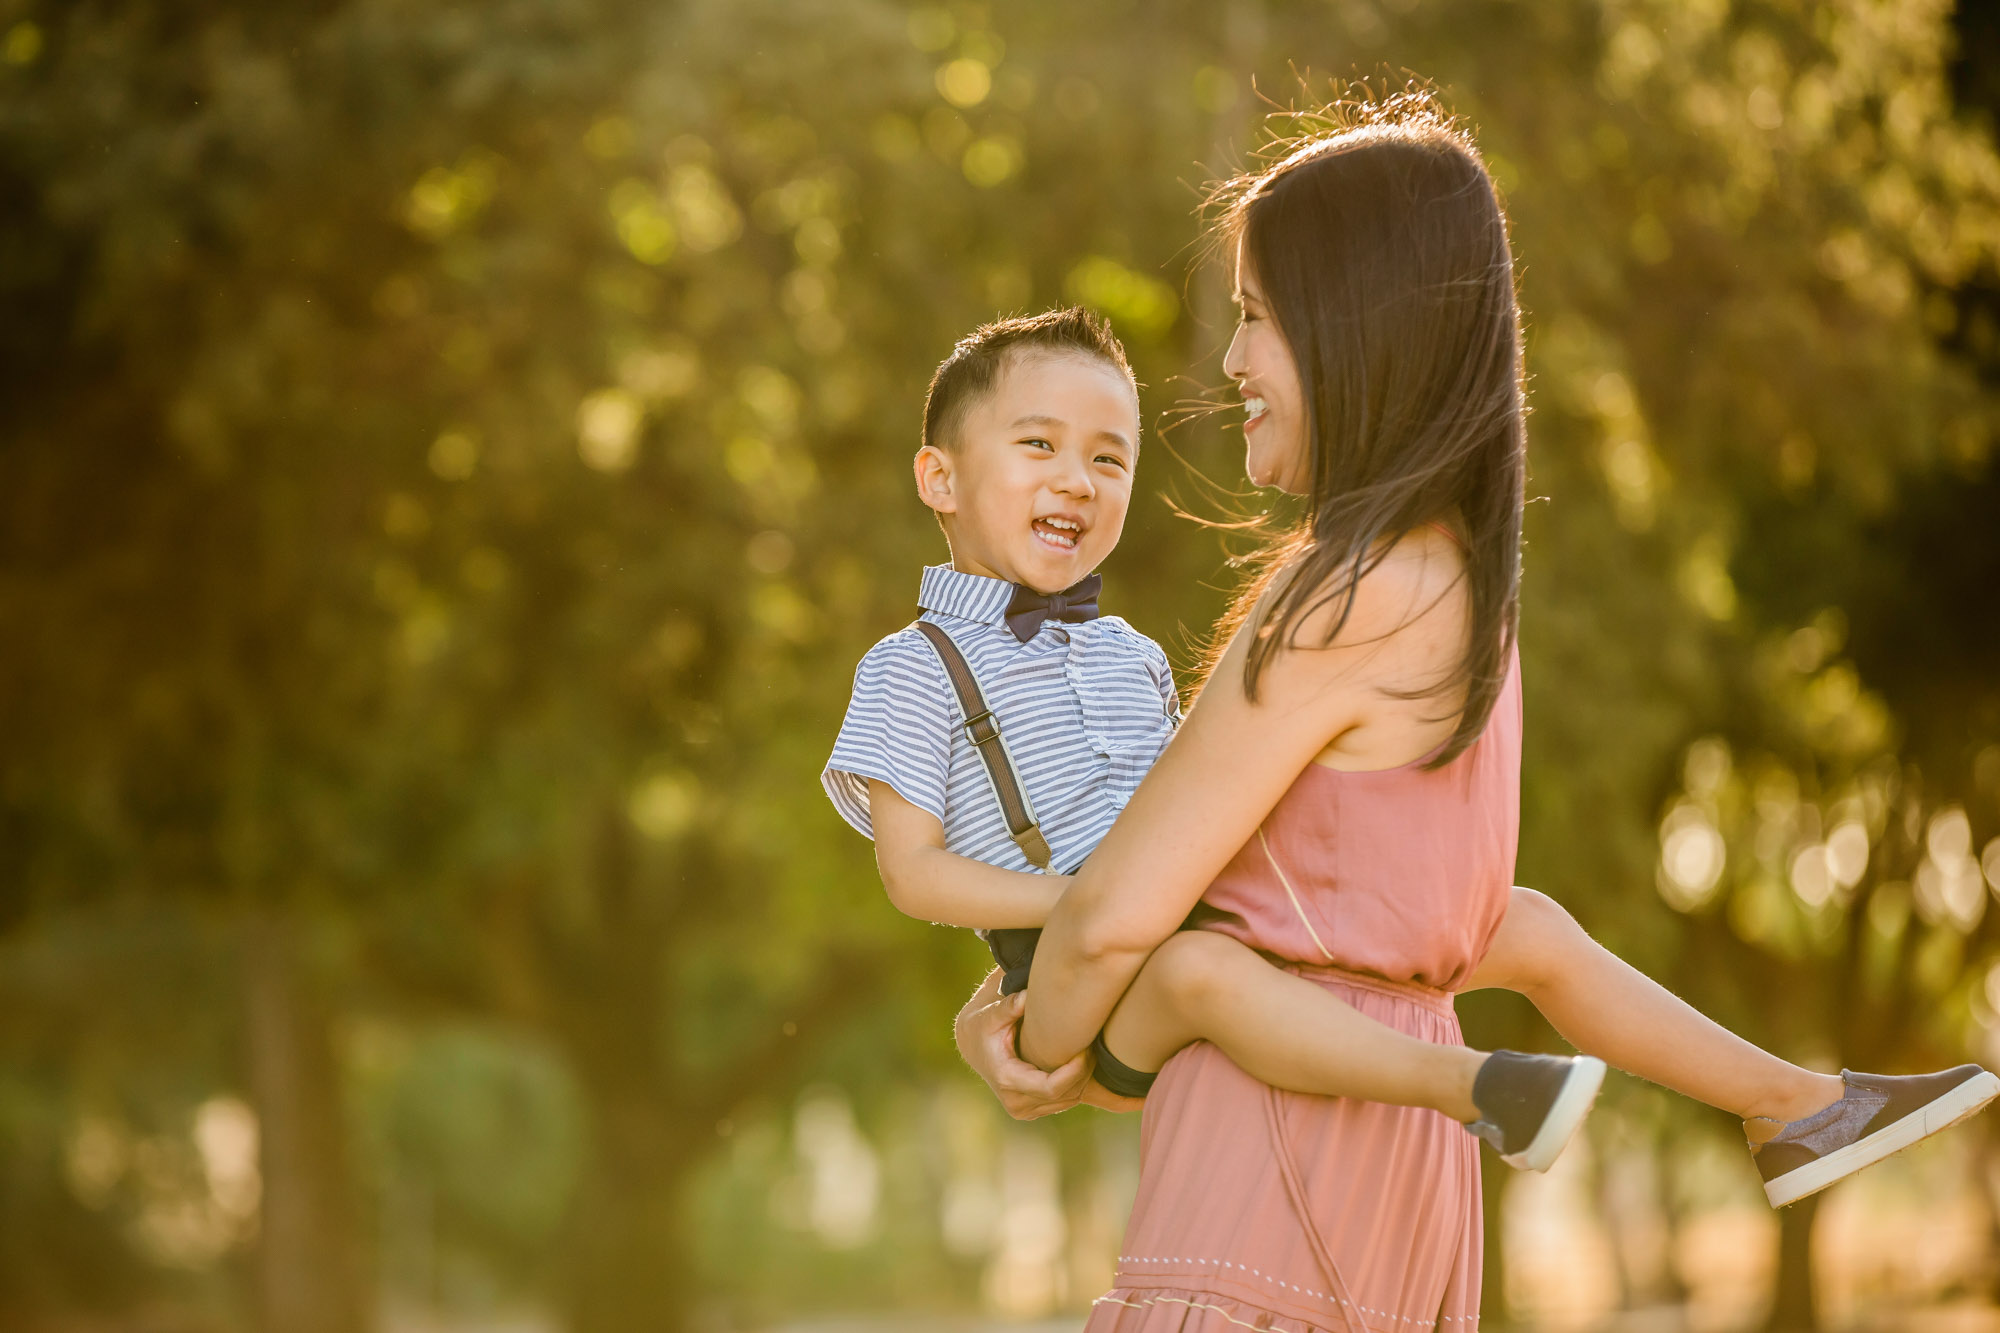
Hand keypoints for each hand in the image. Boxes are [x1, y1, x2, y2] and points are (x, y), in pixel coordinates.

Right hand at [955, 971, 1094, 1119]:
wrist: (973, 1045)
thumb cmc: (984, 1026)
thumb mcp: (992, 1014)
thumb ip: (1008, 1006)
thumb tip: (1024, 997)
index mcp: (1007, 1080)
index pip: (1052, 1087)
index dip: (1075, 1071)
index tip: (1086, 1050)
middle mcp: (1015, 1102)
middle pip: (1066, 1095)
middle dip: (1084, 1072)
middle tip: (1092, 1044)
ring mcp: (1024, 1110)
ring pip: (1069, 1100)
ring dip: (1083, 1078)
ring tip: (1086, 1050)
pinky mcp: (1033, 1110)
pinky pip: (1065, 1101)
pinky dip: (1076, 1083)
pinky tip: (1078, 1061)